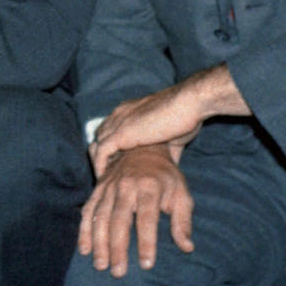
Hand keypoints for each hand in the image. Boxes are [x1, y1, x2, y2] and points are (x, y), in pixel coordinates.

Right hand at [77, 144, 195, 275]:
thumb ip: (182, 221)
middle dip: (117, 248)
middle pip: (119, 220)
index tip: (147, 264)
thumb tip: (187, 247)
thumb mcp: (182, 194)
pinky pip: (88, 211)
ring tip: (101, 266)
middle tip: (118, 272)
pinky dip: (84, 230)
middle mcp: (126, 185)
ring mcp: (109, 186)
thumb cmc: (166, 177)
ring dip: (99, 243)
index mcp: (149, 186)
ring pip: (100, 217)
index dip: (146, 242)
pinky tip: (85, 249)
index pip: (147, 218)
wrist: (143, 148)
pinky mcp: (97, 188)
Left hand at [88, 64, 245, 176]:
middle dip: (103, 156)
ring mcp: (118, 122)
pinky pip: (101, 151)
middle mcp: (120, 114)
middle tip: (109, 176)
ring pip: (98, 144)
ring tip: (105, 181)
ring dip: (100, 162)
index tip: (118, 167)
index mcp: (130, 111)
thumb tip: (169, 166)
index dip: (114, 149)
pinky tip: (105, 178)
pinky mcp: (121, 132)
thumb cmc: (185, 117)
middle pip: (101, 137)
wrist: (188, 105)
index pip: (112, 130)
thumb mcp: (172, 136)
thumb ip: (166, 150)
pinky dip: (101, 165)